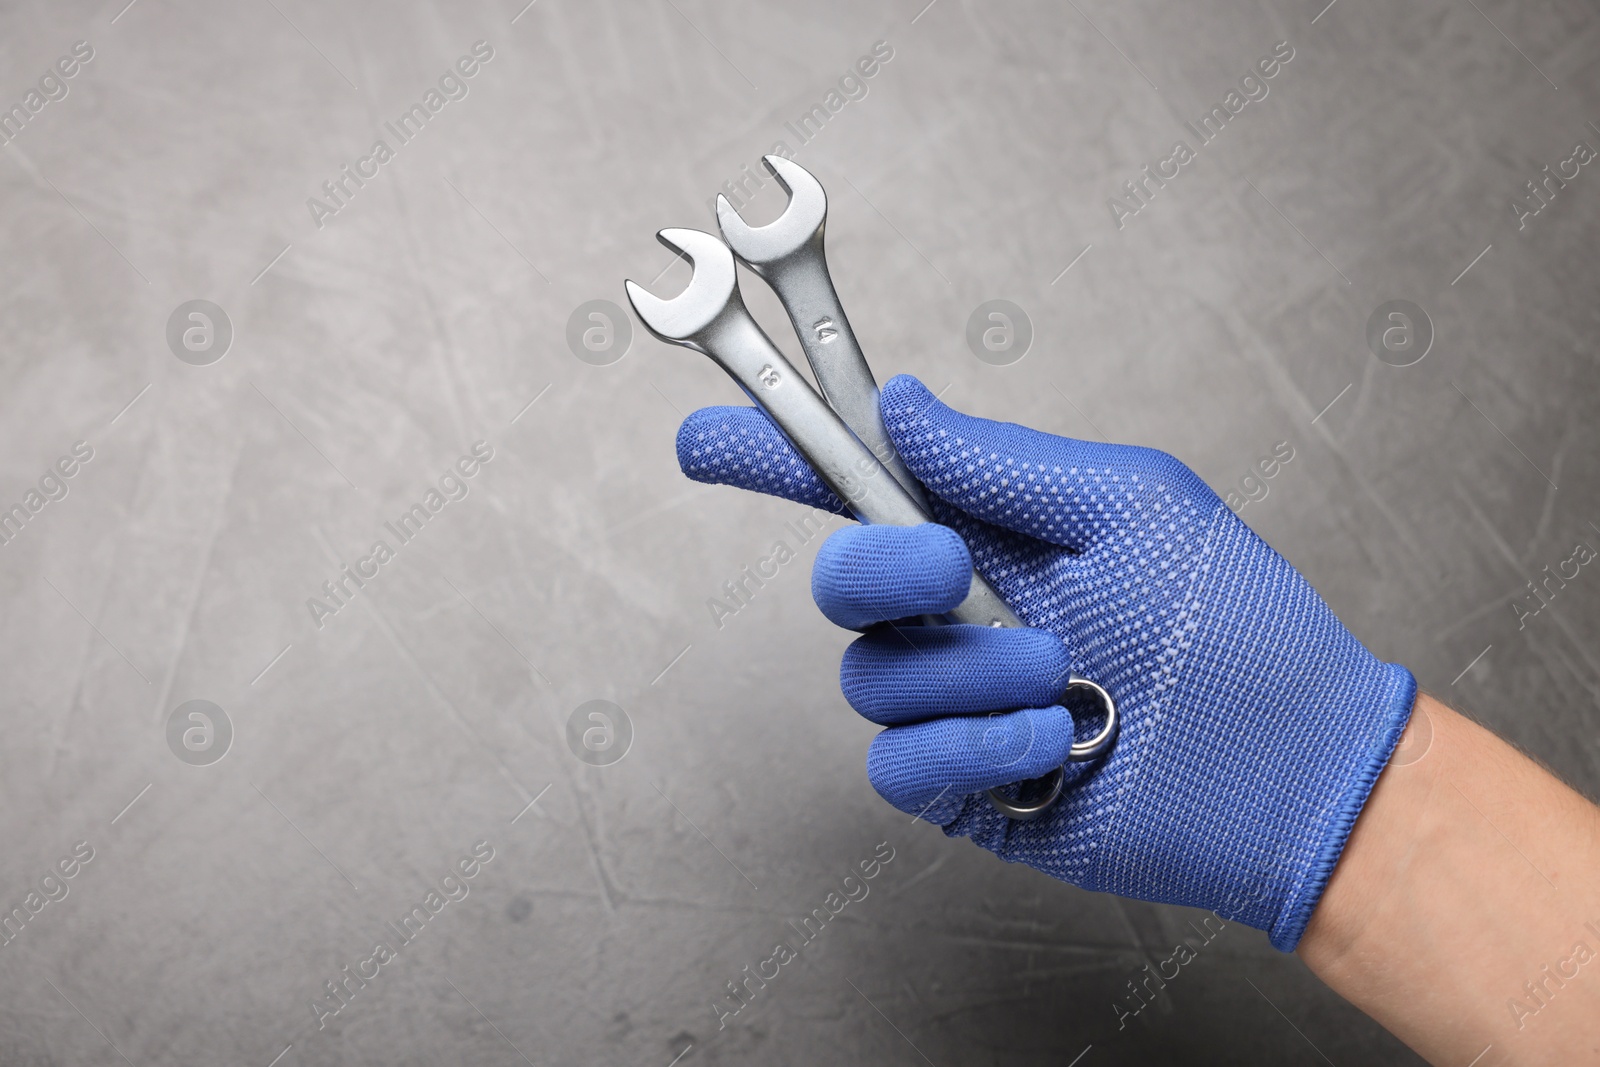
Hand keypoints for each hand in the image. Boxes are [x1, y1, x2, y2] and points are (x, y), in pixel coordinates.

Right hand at [678, 374, 1415, 949]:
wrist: (1291, 765)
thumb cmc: (1234, 625)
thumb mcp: (1128, 506)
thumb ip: (1000, 462)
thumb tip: (901, 402)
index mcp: (988, 536)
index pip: (856, 488)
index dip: (775, 457)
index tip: (707, 437)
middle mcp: (957, 617)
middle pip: (837, 582)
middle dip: (881, 569)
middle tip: (954, 570)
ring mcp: (955, 705)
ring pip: (872, 677)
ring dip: (971, 673)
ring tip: (1067, 677)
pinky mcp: (964, 786)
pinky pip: (900, 764)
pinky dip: (974, 747)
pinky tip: (1056, 743)